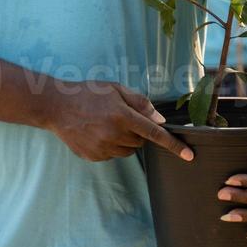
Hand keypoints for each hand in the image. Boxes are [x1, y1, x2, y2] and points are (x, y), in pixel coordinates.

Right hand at [45, 82, 192, 163]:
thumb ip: (140, 103)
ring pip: (127, 150)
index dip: (174, 145)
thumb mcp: (115, 89)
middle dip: (137, 132)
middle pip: (140, 142)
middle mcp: (114, 135)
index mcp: (122, 116)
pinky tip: (96, 133)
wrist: (56, 106)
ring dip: (125, 140)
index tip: (189, 156)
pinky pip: (112, 155)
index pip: (154, 133)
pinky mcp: (94, 157)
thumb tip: (159, 120)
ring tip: (106, 124)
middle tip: (120, 118)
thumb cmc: (88, 93)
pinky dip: (111, 146)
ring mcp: (103, 148)